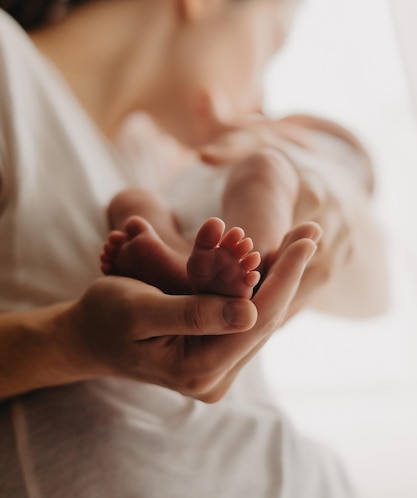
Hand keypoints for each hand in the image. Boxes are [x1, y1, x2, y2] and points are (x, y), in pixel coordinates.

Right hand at [67, 222, 318, 400]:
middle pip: (265, 316)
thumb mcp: (140, 310)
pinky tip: (276, 258)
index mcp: (198, 369)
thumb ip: (193, 314)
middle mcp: (215, 375)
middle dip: (289, 270)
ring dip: (279, 274)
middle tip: (311, 230)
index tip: (307, 239)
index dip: (284, 275)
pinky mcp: (213, 351)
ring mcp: (216, 366)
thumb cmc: (105, 316)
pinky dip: (260, 283)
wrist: (87, 337)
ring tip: (301, 238)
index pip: (257, 318)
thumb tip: (251, 310)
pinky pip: (245, 313)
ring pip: (260, 314)